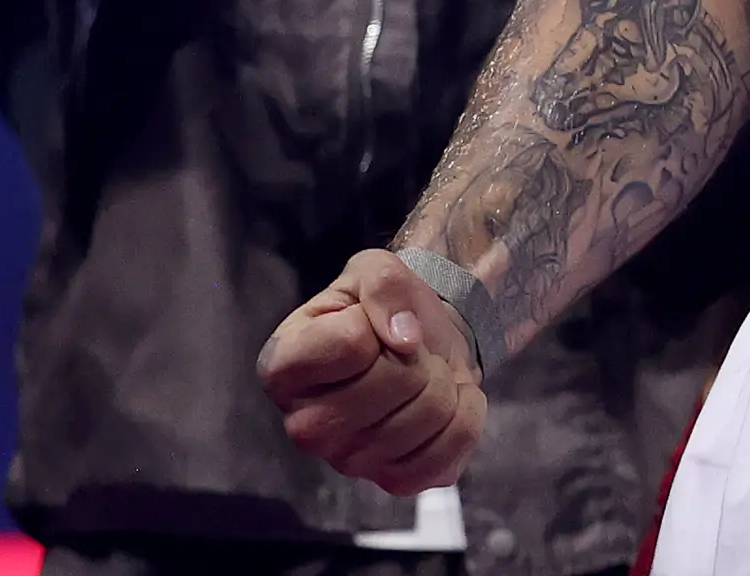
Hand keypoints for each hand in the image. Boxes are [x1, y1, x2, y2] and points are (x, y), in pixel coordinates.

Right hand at [259, 246, 485, 489]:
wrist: (419, 342)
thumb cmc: (382, 307)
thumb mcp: (375, 268)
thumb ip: (383, 284)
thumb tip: (404, 337)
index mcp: (282, 368)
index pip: (350, 344)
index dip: (375, 321)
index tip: (369, 322)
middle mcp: (304, 425)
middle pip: (393, 382)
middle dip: (418, 354)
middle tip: (408, 351)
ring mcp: (348, 461)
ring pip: (430, 413)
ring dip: (446, 380)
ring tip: (424, 373)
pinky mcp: (392, 480)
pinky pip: (451, 450)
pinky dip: (466, 415)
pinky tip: (448, 401)